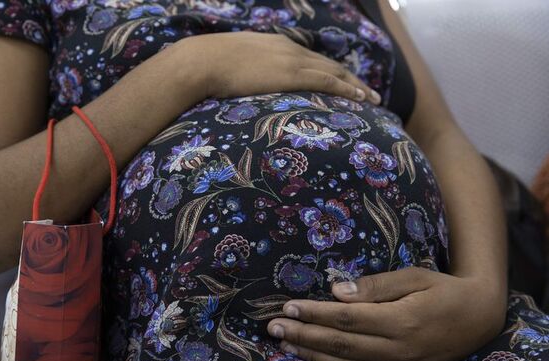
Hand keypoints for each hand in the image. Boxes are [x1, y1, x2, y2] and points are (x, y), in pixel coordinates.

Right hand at [178, 32, 380, 103]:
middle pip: (329, 64)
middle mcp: (291, 49)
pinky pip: (328, 81)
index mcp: (276, 46)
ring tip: (373, 98)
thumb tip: (242, 84)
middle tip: (367, 92)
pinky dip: (348, 89)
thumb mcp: (231, 65)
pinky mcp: (293, 74)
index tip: (341, 81)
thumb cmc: (209, 66)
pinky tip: (361, 98)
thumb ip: (245, 71)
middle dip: (351, 78)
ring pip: (335, 72)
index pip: (311, 59)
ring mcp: (293, 61)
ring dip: (356, 85)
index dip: (329, 71)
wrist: (203, 62)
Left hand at [266, 268, 506, 360]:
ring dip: (312, 357)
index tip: (288, 308)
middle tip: (273, 329)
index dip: (314, 314)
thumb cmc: (443, 289)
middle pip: (340, 345)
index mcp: (402, 321)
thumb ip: (375, 285)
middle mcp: (399, 349)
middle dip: (303, 337)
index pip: (346, 319)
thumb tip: (336, 291)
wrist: (479, 318)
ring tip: (285, 347)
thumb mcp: (414, 276)